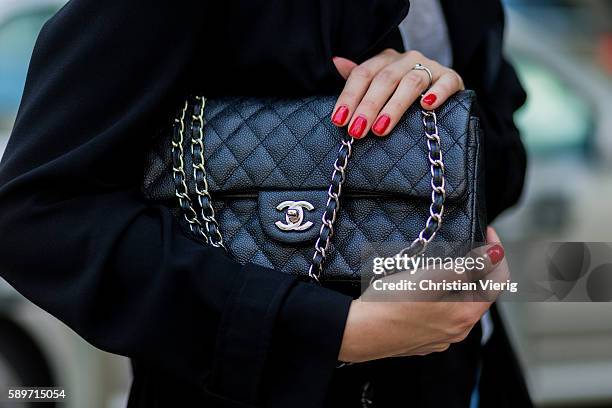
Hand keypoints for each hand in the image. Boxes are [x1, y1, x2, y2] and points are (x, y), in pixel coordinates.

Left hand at [331, 49, 464, 137]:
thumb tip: (336, 62)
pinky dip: (437, 93)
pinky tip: (427, 106)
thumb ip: (358, 78)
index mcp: (384, 60)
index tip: (339, 120)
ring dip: (394, 106)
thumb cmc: (401, 93)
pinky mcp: (451, 78)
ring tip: (380, 128)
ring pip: (411, 82)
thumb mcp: (378, 84)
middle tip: (357, 131)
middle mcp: (406, 59)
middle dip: (368, 107)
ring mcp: (430, 67)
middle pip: (384, 80)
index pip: (362, 74)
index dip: (349, 97)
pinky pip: (445, 83)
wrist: (441, 91)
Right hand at [338, 228, 508, 362]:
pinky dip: (438, 299)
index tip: (485, 232)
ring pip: (457, 305)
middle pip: (478, 293)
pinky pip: (439, 316)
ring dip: (454, 283)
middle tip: (460, 245)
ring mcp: (440, 338)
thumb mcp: (430, 276)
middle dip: (474, 267)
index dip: (496, 252)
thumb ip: (467, 266)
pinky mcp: (422, 341)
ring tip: (435, 263)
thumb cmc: (391, 303)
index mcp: (466, 314)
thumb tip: (496, 254)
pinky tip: (419, 289)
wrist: (358, 333)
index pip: (499, 281)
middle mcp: (458, 330)